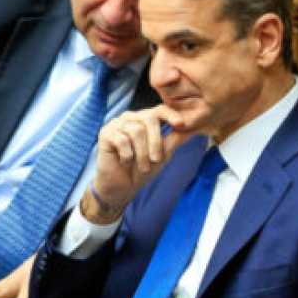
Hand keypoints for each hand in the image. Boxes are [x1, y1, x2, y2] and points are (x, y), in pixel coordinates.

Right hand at [84, 105, 192, 223]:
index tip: (181, 125)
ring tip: (141, 166)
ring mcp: (117, 124)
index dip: (171, 115)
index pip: (160, 110)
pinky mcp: (106, 133)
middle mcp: (131, 118)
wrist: (122, 187)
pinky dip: (127, 155)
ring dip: (142, 154)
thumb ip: (174, 140)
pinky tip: (124, 162)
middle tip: (156, 160)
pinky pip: (122, 140)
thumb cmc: (143, 169)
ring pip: (136, 130)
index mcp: (145, 120)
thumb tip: (191, 128)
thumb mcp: (163, 154)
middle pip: (149, 118)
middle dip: (156, 142)